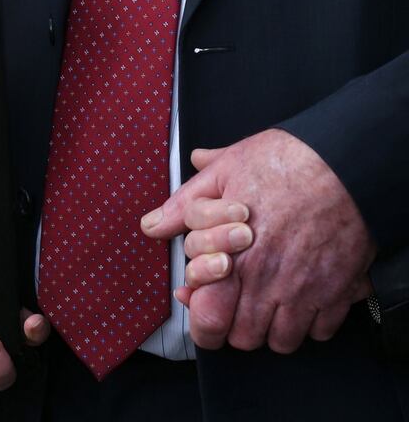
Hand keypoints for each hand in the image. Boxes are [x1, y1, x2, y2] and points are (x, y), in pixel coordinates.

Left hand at [142, 129, 375, 352]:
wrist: (349, 161)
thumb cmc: (289, 161)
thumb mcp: (225, 172)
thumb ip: (186, 205)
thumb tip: (153, 224)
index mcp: (234, 260)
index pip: (210, 321)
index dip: (204, 324)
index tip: (207, 311)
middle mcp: (269, 284)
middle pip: (245, 338)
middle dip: (237, 325)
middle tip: (240, 301)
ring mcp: (307, 291)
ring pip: (282, 341)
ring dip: (274, 328)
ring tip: (272, 302)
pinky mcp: (341, 291)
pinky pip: (322, 331)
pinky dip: (313, 323)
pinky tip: (306, 298)